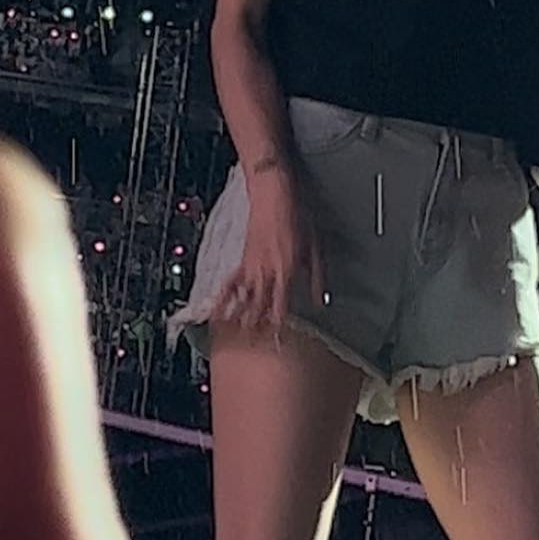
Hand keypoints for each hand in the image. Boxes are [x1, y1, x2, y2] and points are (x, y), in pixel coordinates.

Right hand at [215, 164, 325, 333]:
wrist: (273, 194)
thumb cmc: (297, 216)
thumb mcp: (315, 246)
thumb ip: (317, 276)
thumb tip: (321, 299)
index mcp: (288, 270)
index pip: (282, 305)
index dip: (279, 324)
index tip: (278, 340)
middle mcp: (268, 271)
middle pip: (261, 305)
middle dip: (257, 326)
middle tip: (255, 345)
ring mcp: (253, 266)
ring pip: (244, 298)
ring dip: (239, 318)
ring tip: (234, 336)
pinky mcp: (243, 259)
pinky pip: (231, 282)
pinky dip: (224, 297)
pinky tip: (217, 310)